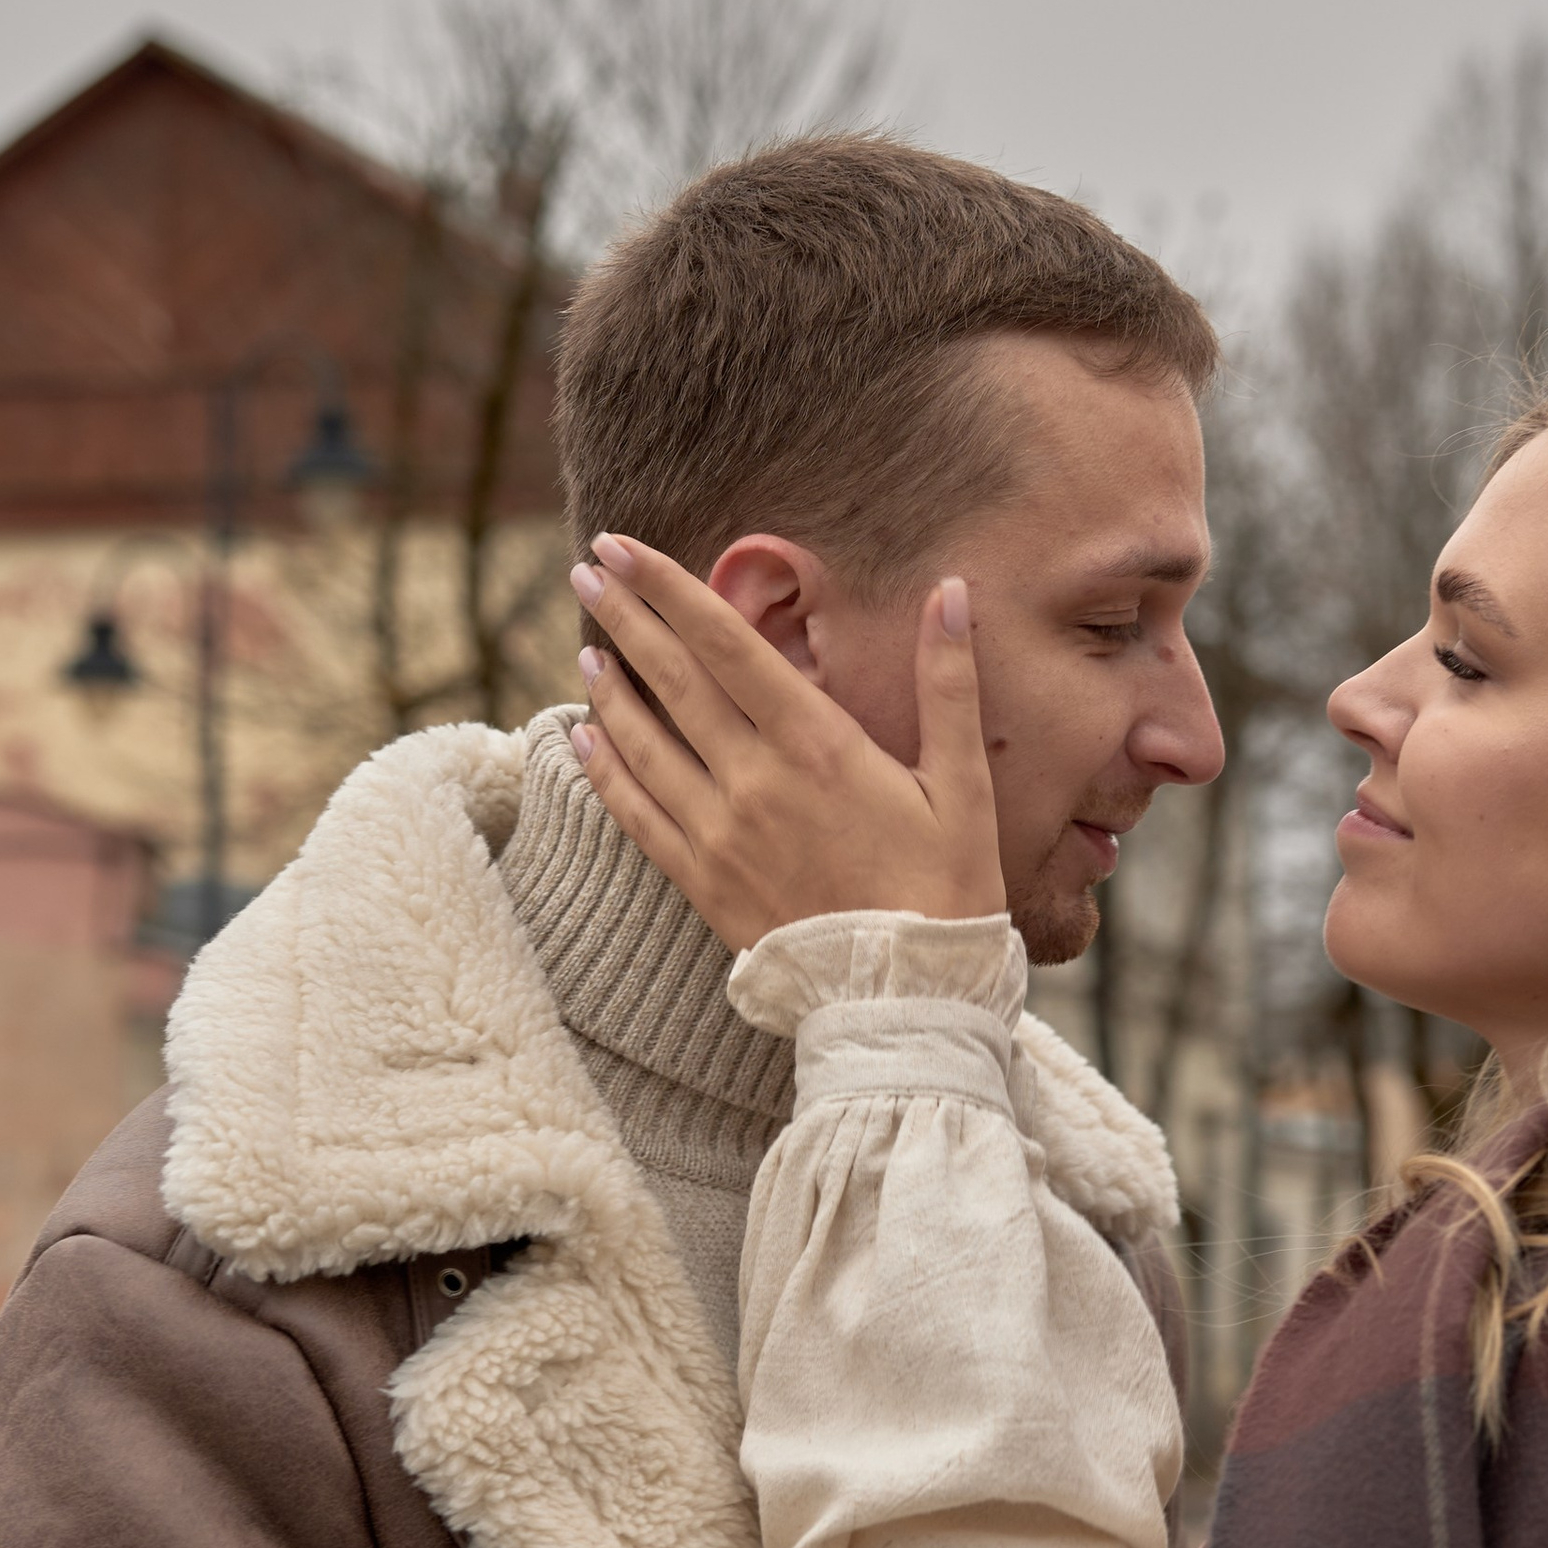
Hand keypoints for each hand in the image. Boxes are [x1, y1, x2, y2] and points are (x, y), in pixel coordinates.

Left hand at [565, 534, 1003, 952]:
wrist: (904, 999)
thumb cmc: (946, 889)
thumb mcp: (962, 783)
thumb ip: (949, 684)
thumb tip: (953, 592)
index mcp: (816, 745)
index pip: (726, 645)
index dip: (668, 589)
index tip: (623, 547)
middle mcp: (754, 781)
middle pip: (671, 680)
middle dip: (625, 615)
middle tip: (587, 565)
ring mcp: (719, 834)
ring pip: (643, 743)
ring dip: (609, 688)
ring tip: (588, 644)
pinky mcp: (702, 882)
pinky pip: (637, 815)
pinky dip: (606, 770)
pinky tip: (585, 738)